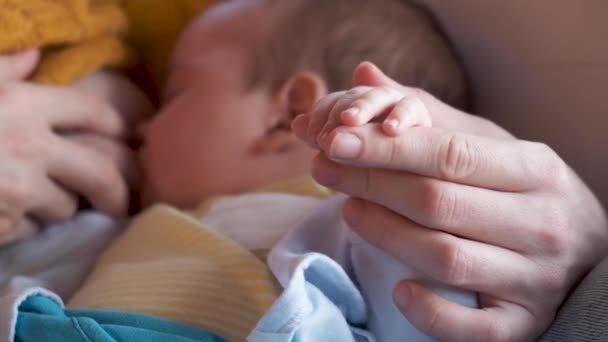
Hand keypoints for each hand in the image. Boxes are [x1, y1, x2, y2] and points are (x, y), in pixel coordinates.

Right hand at [0, 50, 134, 243]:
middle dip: (119, 188)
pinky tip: (7, 213)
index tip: (128, 136)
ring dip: (61, 205)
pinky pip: (33, 229)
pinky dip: (27, 224)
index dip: (118, 125)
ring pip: (67, 206)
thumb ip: (2, 68)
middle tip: (121, 199)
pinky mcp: (4, 226)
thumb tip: (33, 55)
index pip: (94, 113)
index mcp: (24, 106)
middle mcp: (32, 149)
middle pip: (102, 172)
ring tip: (39, 198)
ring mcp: (20, 192)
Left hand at [293, 62, 607, 340]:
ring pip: (446, 259)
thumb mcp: (494, 147)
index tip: (335, 139)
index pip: (450, 155)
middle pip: (438, 203)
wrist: (587, 253)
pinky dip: (431, 311)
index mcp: (536, 170)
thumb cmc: (524, 192)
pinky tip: (400, 290)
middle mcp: (542, 225)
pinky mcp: (523, 323)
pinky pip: (472, 327)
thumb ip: (429, 116)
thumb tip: (364, 74)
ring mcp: (535, 279)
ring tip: (348, 210)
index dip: (385, 148)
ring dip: (385, 234)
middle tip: (325, 169)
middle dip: (371, 183)